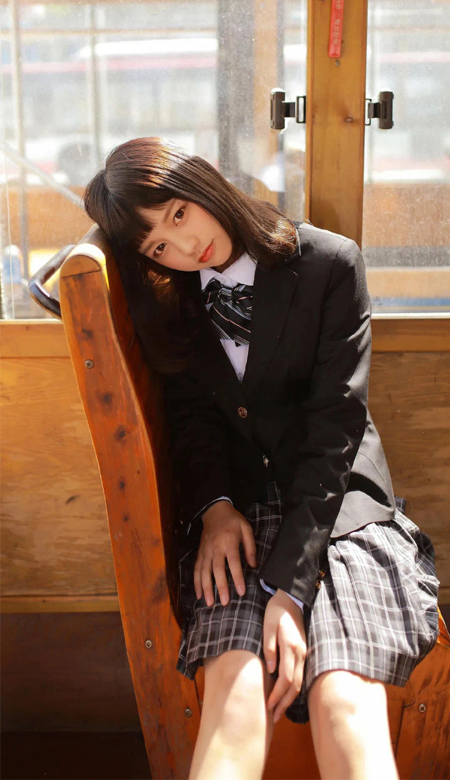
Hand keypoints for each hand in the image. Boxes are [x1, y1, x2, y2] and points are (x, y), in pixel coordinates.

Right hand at [194, 502, 256, 606]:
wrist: (214, 510)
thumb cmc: (233, 520)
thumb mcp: (246, 528)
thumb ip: (250, 547)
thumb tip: (253, 565)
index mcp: (229, 542)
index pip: (233, 563)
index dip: (237, 578)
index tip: (241, 592)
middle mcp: (215, 548)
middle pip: (217, 570)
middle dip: (220, 587)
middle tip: (224, 602)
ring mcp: (206, 551)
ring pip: (204, 571)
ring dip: (206, 588)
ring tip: (209, 602)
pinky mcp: (200, 553)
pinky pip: (197, 568)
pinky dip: (196, 582)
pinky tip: (198, 594)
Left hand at [263, 590, 306, 722]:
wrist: (291, 598)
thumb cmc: (276, 611)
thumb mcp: (268, 626)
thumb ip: (269, 648)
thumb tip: (270, 670)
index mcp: (291, 647)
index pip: (286, 678)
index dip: (277, 695)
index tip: (268, 706)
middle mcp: (300, 653)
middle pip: (295, 685)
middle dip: (284, 703)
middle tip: (274, 716)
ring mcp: (304, 653)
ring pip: (300, 682)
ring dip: (290, 699)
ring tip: (279, 711)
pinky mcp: (303, 652)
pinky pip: (300, 675)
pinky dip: (294, 689)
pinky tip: (287, 695)